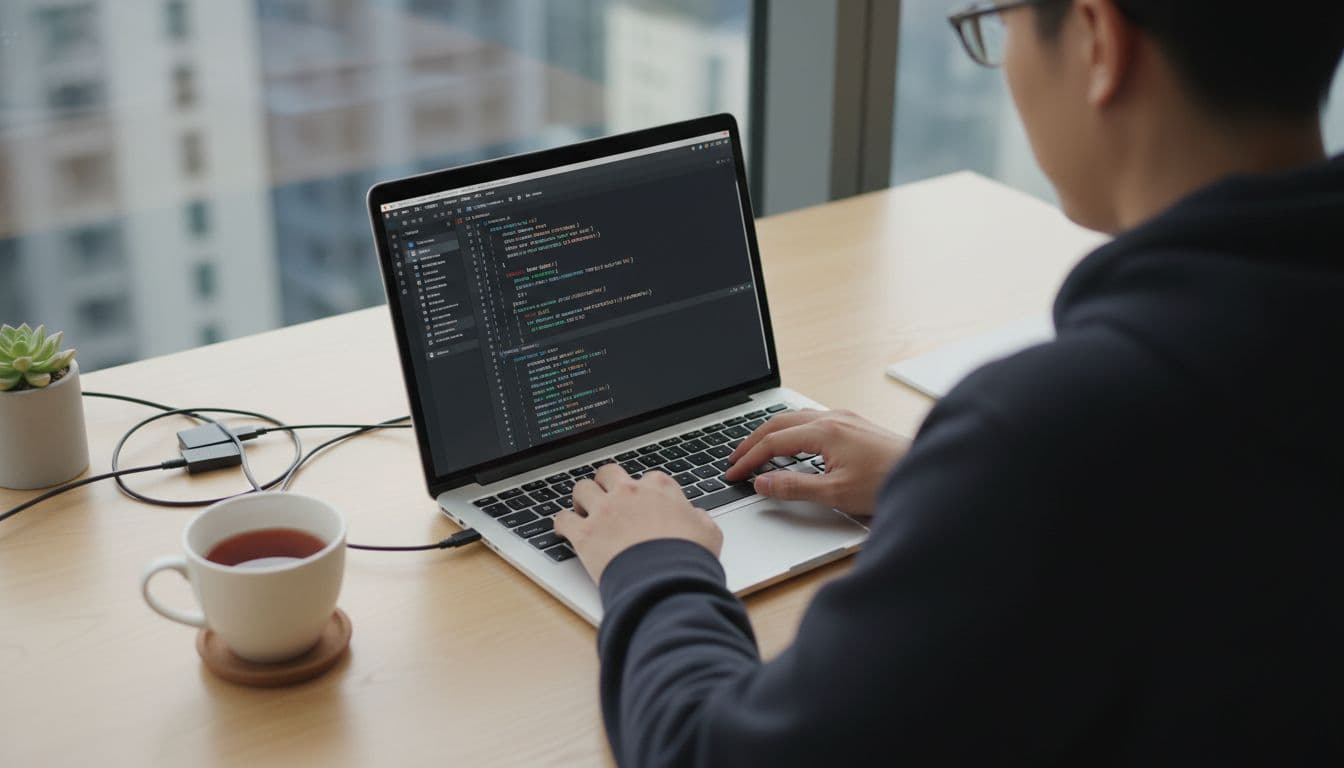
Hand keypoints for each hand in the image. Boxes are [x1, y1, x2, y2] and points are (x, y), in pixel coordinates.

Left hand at [555, 464, 723, 583]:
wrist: (666, 582)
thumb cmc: (689, 558)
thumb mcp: (709, 532)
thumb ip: (698, 518)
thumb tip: (695, 516)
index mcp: (659, 488)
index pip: (647, 478)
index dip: (644, 491)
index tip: (642, 502)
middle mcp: (629, 492)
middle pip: (609, 473)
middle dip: (606, 483)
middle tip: (606, 496)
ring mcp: (604, 511)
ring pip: (582, 489)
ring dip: (582, 498)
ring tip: (583, 509)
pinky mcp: (584, 534)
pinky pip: (562, 519)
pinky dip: (561, 524)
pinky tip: (564, 530)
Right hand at [723, 409, 909, 516]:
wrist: (927, 474)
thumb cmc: (887, 482)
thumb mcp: (835, 493)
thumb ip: (794, 487)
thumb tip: (762, 482)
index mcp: (824, 431)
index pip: (773, 442)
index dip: (749, 459)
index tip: (734, 473)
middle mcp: (833, 418)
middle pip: (779, 423)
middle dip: (752, 441)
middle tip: (734, 459)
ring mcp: (845, 419)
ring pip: (795, 418)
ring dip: (771, 433)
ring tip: (756, 449)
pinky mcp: (855, 425)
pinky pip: (812, 420)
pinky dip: (791, 430)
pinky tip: (792, 443)